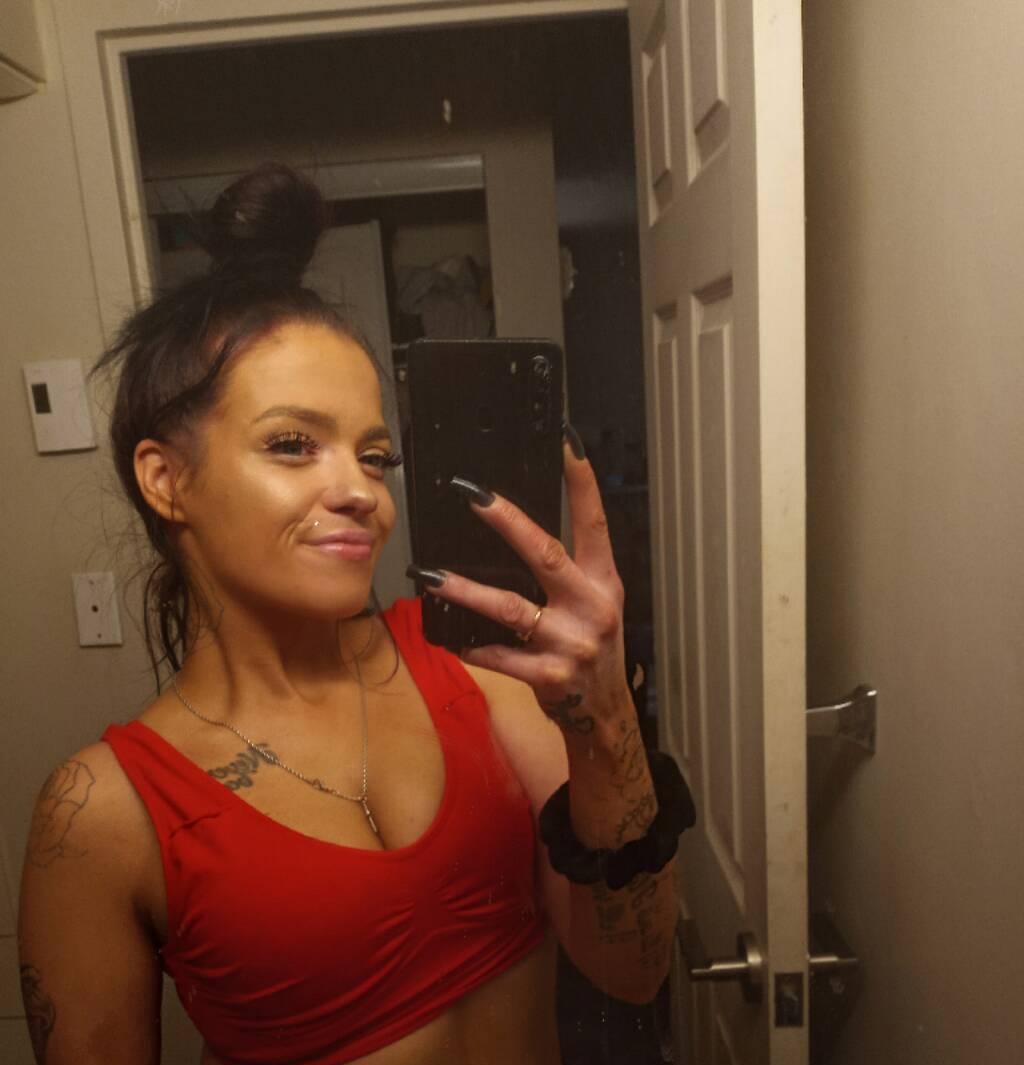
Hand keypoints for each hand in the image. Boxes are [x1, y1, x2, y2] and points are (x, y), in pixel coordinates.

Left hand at [411, 432, 631, 733]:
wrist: (603, 714)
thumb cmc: (591, 648)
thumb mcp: (595, 604)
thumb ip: (567, 572)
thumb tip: (517, 532)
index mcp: (604, 582)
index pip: (594, 523)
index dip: (583, 483)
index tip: (567, 443)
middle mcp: (591, 607)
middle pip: (546, 554)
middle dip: (508, 522)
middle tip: (473, 496)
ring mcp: (570, 643)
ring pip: (509, 608)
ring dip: (465, 590)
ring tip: (429, 576)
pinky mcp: (548, 676)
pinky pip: (498, 655)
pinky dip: (470, 643)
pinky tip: (446, 634)